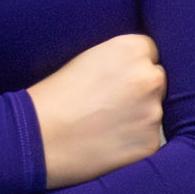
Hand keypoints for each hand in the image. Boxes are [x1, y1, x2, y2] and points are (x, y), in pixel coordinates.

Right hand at [27, 34, 165, 189]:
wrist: (37, 138)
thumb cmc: (52, 98)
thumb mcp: (86, 60)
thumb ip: (119, 61)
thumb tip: (139, 69)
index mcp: (131, 49)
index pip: (150, 53)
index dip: (132, 67)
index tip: (114, 80)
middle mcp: (149, 77)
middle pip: (157, 81)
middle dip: (140, 91)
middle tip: (108, 105)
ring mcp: (153, 113)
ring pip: (154, 112)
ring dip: (137, 119)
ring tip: (102, 126)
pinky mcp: (150, 144)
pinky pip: (148, 141)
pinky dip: (132, 144)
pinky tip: (106, 143)